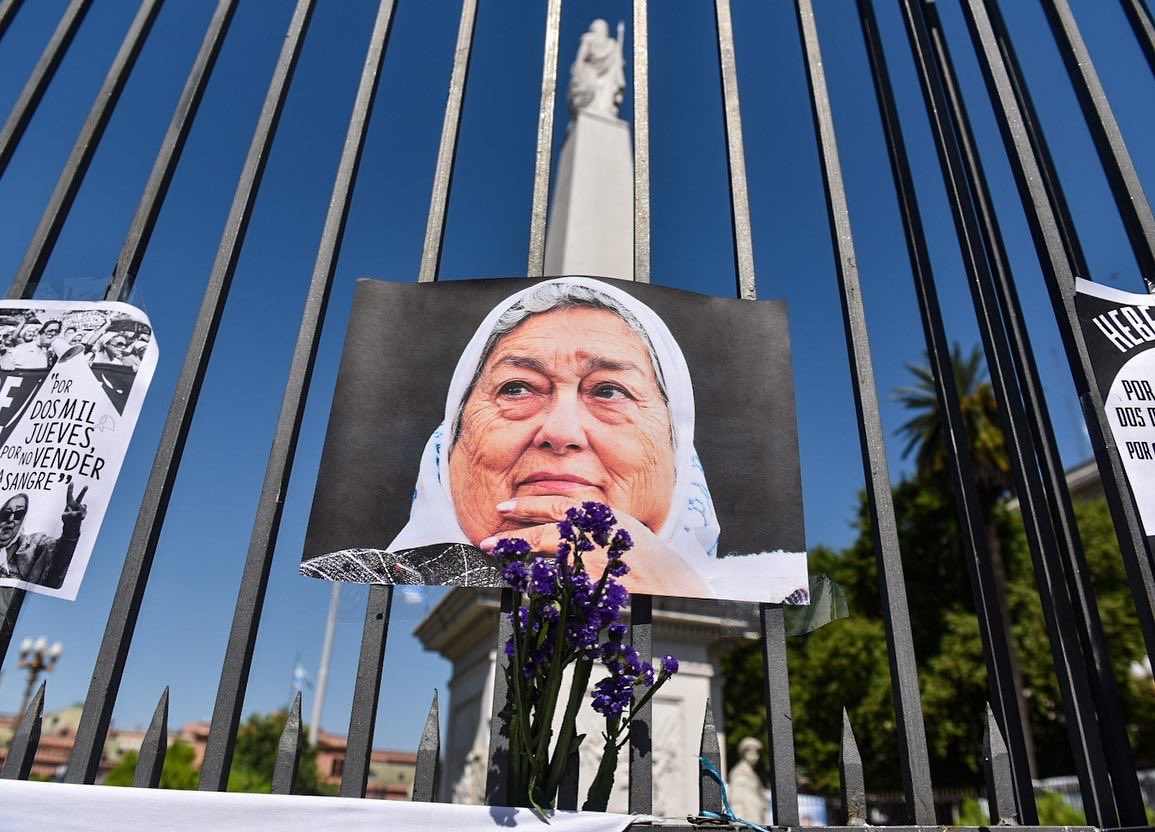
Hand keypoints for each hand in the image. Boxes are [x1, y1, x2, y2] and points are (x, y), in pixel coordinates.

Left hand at [61, 482, 86, 536]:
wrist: (72, 526)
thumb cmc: (67, 520)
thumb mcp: (66, 517)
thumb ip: (72, 514)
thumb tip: (79, 512)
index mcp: (69, 504)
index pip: (69, 495)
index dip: (70, 489)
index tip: (72, 482)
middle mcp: (75, 505)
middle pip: (80, 497)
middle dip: (83, 491)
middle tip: (86, 486)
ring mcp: (80, 508)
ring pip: (83, 507)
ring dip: (81, 511)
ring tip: (78, 516)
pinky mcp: (84, 512)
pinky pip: (85, 512)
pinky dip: (83, 515)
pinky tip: (80, 518)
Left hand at [480, 496, 708, 596]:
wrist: (677, 587)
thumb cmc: (652, 560)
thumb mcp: (626, 528)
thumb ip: (596, 521)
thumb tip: (564, 519)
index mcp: (603, 516)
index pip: (558, 504)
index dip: (528, 505)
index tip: (505, 507)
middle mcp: (597, 535)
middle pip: (545, 533)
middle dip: (513, 537)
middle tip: (488, 541)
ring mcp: (595, 563)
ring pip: (546, 561)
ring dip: (522, 564)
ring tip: (500, 565)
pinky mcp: (594, 588)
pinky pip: (559, 588)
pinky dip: (542, 590)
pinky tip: (527, 592)